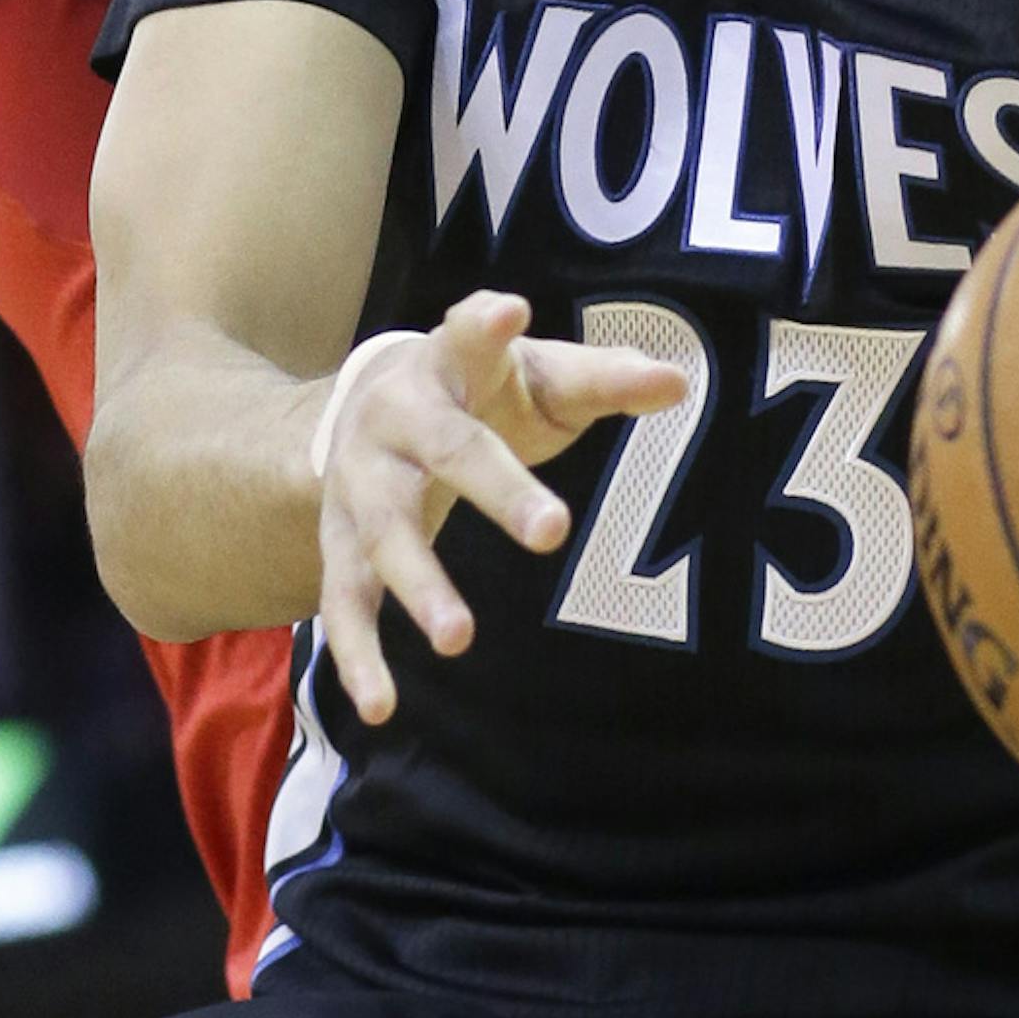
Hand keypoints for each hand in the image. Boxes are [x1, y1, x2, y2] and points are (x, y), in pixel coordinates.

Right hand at [317, 289, 688, 725]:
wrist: (360, 409)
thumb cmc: (478, 389)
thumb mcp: (534, 373)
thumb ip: (601, 378)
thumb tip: (678, 381)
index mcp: (447, 362)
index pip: (468, 334)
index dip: (486, 323)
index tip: (510, 310)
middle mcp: (395, 420)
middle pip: (448, 452)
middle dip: (497, 490)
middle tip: (553, 530)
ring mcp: (360, 486)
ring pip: (384, 535)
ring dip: (420, 586)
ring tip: (460, 639)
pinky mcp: (339, 546)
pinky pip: (344, 604)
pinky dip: (358, 657)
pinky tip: (382, 707)